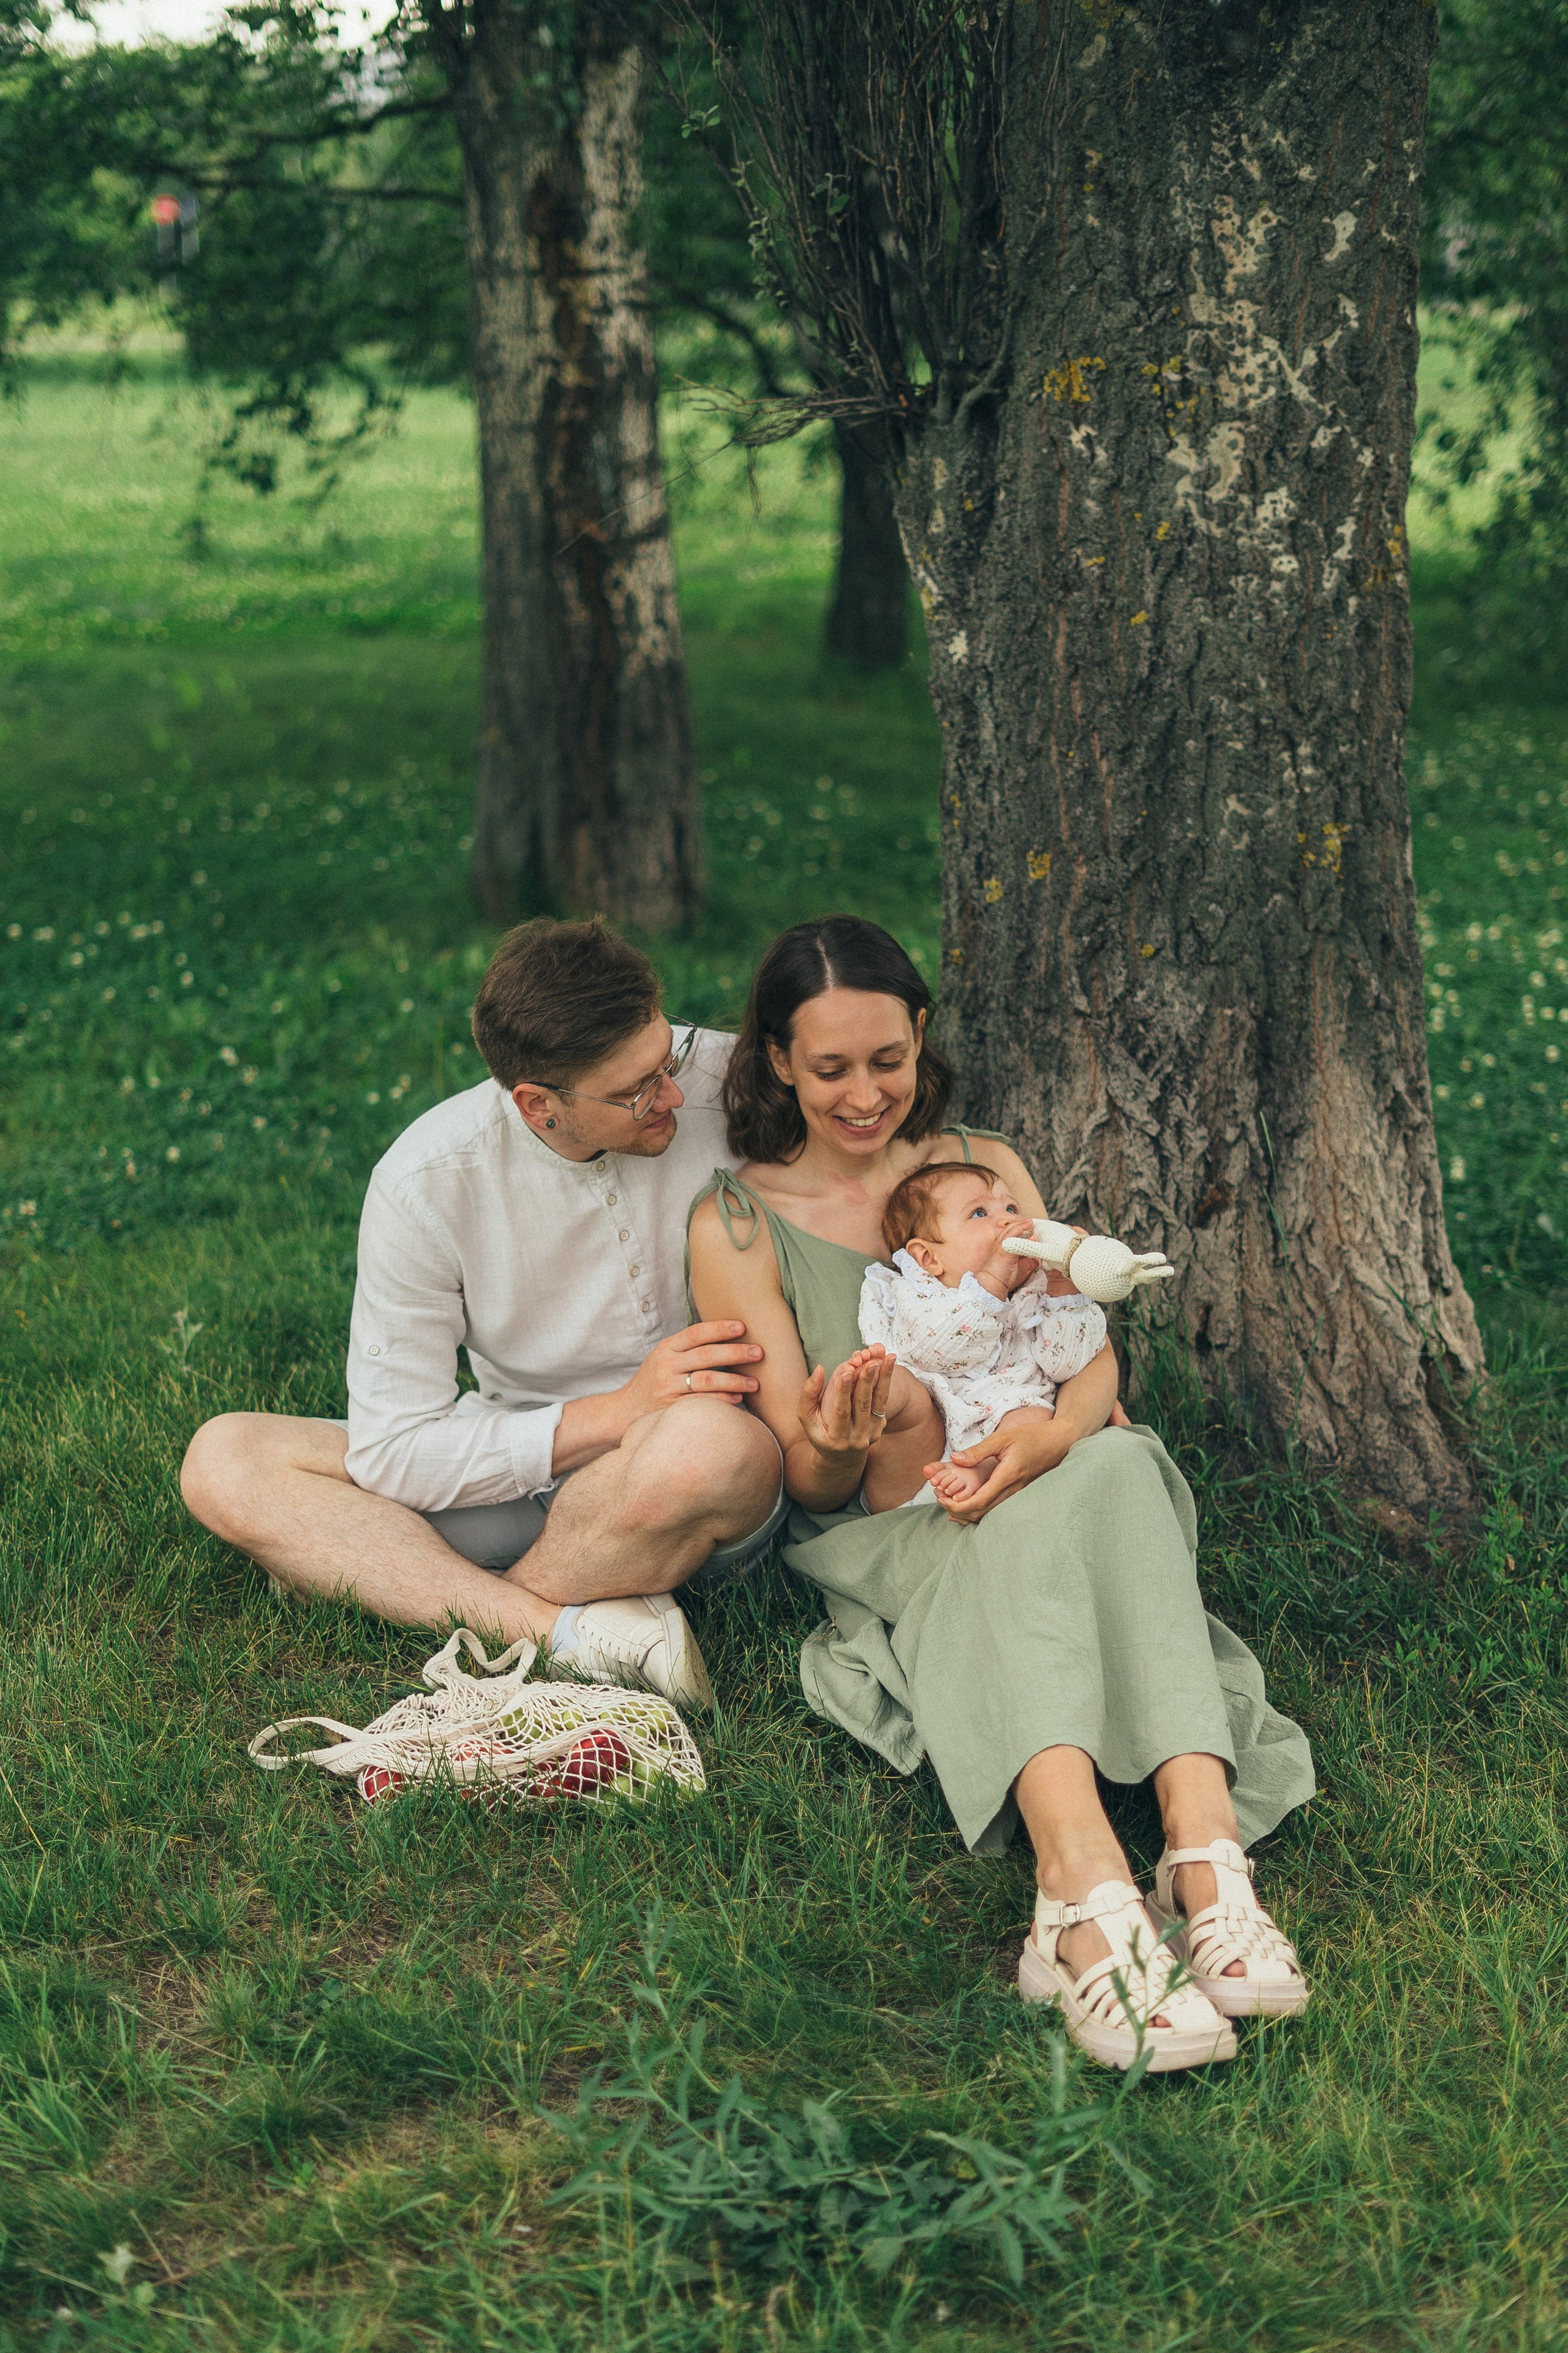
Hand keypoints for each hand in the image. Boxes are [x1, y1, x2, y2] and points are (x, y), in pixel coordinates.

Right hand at [617, 1320, 762, 1425]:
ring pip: (707, 1380)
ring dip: (735, 1380)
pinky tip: (738, 1399)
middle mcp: (666, 1365)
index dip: (719, 1328)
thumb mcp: (663, 1358)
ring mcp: (668, 1387)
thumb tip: (727, 1338)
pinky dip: (722, 1400)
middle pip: (706, 1355)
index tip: (742, 1327)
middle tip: (759, 1353)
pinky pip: (702, 1403)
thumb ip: (687, 1349)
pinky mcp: (670, 1408)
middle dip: (735, 1352)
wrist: (623, 1411)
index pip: (695, 1333)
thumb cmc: (653, 1382)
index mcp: (666, 1348)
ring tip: (755, 1383)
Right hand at [796, 1345, 896, 1469]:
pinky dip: (886, 1381)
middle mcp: (857, 1439)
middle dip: (866, 1381)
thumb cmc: (819, 1431)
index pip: (841, 1412)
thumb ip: (808, 1394)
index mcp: (835, 1439)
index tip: (846, 1370)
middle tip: (870, 1361)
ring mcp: (871, 1433)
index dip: (843, 1391)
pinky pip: (883, 1401)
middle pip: (862, 1405)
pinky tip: (888, 1364)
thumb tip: (819, 1369)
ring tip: (887, 1358)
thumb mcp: (807, 1417)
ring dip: (883, 1377)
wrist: (841, 1457)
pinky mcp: (880, 1425)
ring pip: (878, 1402)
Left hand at [936, 1412, 1074, 1523]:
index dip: (958, 1505)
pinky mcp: (1018, 1495)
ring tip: (948, 1503)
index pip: (979, 1501)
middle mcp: (1014, 1491)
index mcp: (1008, 1476)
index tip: (941, 1499)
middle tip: (940, 1500)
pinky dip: (978, 1511)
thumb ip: (979, 1450)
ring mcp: (1018, 1496)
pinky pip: (996, 1511)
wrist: (1059, 1443)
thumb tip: (955, 1459)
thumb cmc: (1032, 1436)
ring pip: (989, 1515)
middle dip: (958, 1511)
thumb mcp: (1003, 1437)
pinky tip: (966, 1506)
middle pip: (982, 1513)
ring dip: (967, 1513)